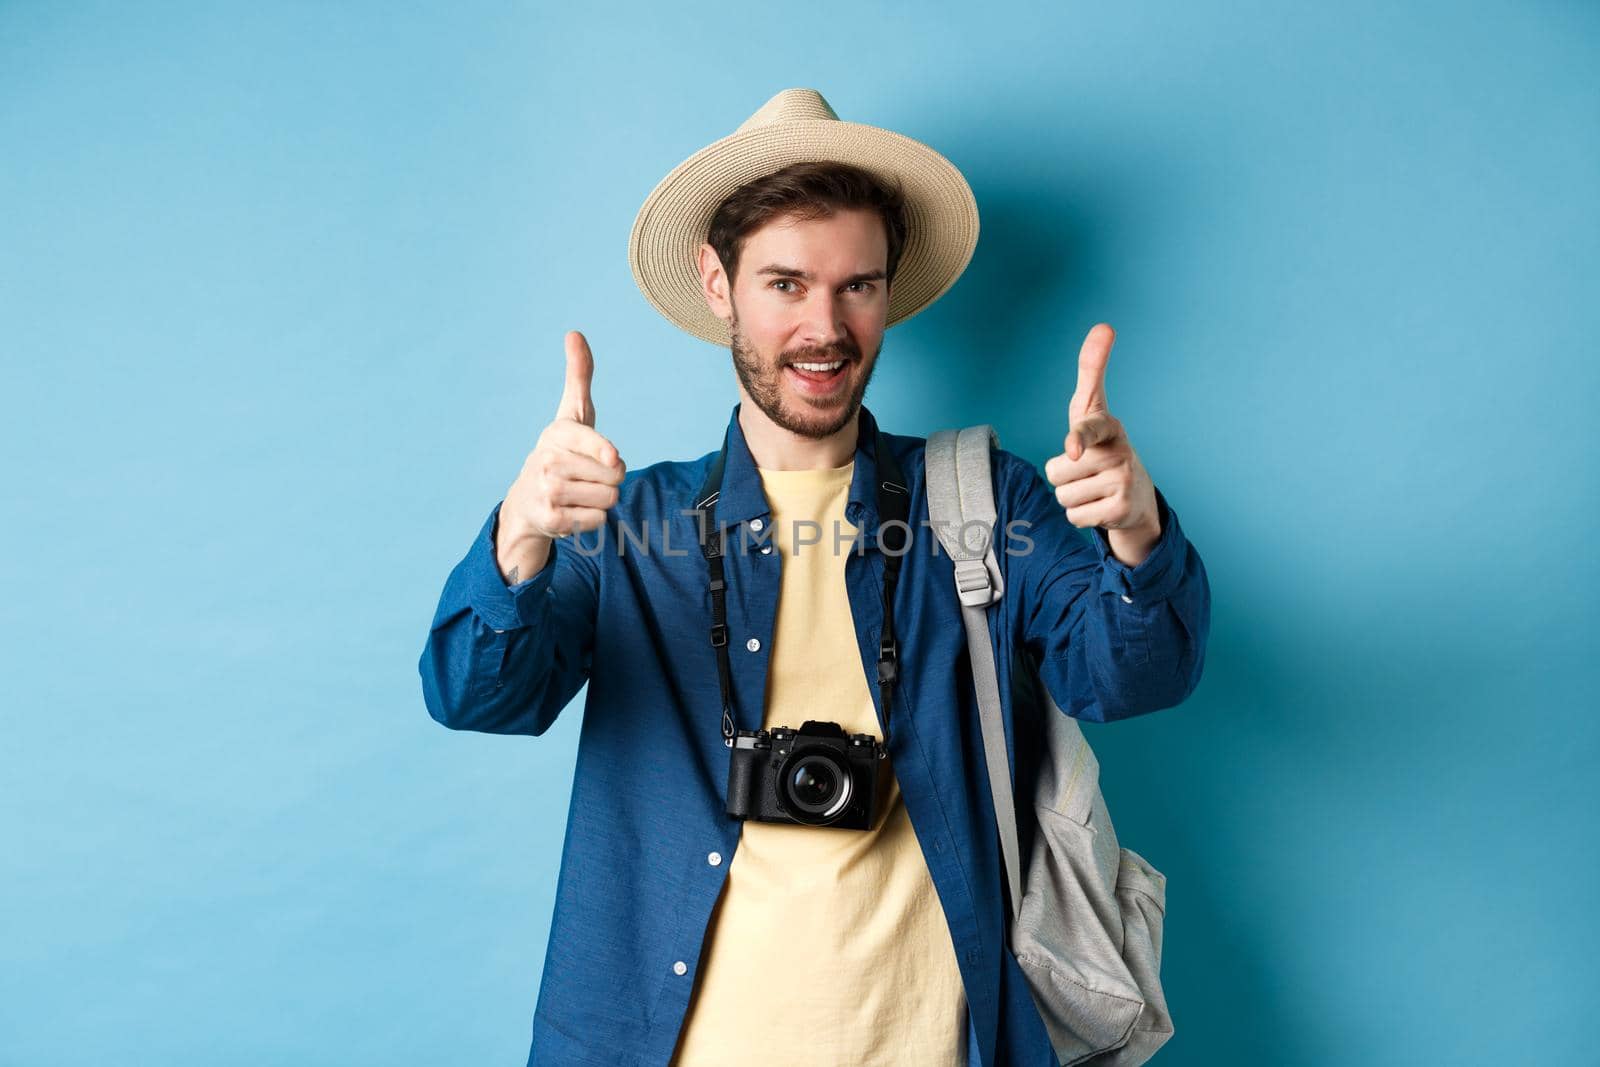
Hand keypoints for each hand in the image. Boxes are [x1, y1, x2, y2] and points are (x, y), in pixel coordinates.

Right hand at [501, 331, 626, 544]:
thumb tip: (574, 333)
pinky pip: (598, 520)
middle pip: (614, 475)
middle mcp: (547, 461)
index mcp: (556, 434)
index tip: (613, 458)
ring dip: (604, 498)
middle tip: (589, 475)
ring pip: (609, 498)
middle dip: (611, 477)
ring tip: (582, 492)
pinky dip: (594, 519)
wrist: (527, 500)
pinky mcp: (551, 520)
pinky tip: (574, 510)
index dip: (606, 454)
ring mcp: (547, 492)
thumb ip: (579, 375)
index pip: (592, 443)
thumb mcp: (572, 414)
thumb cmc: (561, 451)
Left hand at [1043, 324, 1160, 562]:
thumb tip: (1105, 325)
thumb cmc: (1103, 445)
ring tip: (1093, 488)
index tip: (1072, 447)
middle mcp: (1120, 453)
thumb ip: (1092, 369)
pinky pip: (1074, 516)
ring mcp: (1123, 482)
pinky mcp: (1121, 510)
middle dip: (1063, 476)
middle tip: (1087, 472)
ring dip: (1071, 497)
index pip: (1087, 430)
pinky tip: (1100, 506)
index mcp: (1109, 427)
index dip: (1077, 439)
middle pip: (1056, 471)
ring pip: (1062, 496)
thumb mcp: (1093, 409)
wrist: (1136, 496)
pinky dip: (1081, 516)